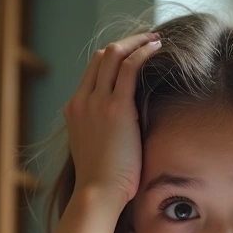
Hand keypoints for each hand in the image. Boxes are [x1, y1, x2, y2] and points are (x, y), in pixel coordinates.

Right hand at [64, 32, 161, 202]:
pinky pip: (130, 68)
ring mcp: (96, 102)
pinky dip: (144, 53)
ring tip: (156, 39)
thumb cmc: (102, 181)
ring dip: (137, 42)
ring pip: (114, 54)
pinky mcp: (115, 108)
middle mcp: (82, 100)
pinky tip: (158, 48)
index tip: (134, 53)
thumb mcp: (94, 148)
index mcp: (74, 109)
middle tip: (148, 40)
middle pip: (102, 56)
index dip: (114, 56)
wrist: (97, 193)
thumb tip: (122, 130)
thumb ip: (101, 131)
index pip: (93, 70)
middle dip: (127, 43)